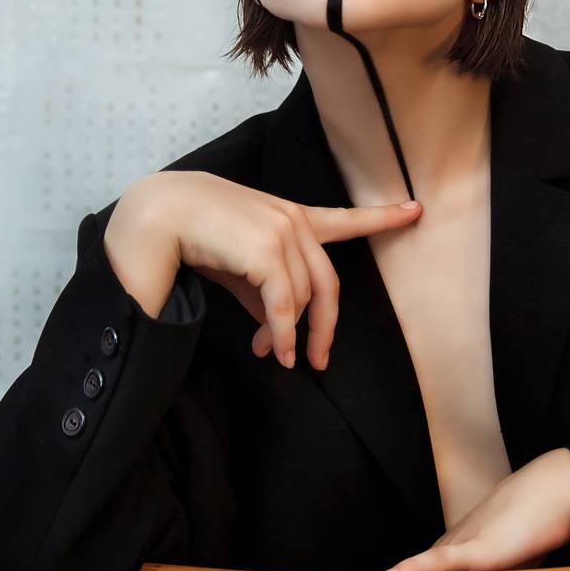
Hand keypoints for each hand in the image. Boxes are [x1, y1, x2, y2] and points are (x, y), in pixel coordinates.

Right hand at [109, 170, 422, 364]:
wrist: (154, 216)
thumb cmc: (189, 237)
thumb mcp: (237, 264)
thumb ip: (264, 291)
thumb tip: (279, 332)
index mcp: (287, 217)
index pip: (343, 218)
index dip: (382, 216)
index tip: (415, 209)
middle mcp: (291, 219)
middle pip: (328, 283)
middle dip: (326, 326)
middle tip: (320, 360)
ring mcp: (282, 231)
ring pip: (305, 298)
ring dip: (293, 335)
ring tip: (278, 356)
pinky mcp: (267, 249)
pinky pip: (284, 304)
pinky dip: (283, 333)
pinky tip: (277, 352)